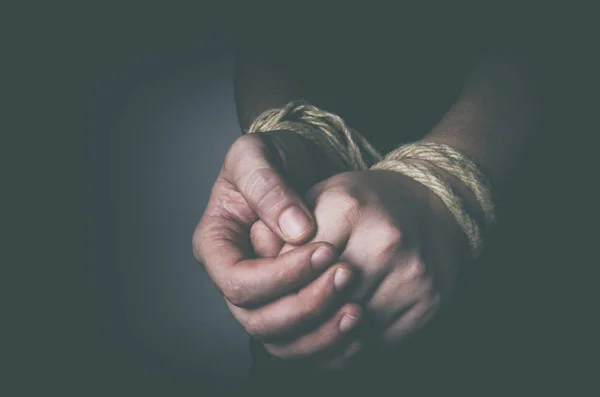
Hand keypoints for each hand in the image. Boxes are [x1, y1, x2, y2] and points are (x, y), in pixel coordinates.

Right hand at [193, 130, 347, 333]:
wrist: (299, 164)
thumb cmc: (269, 156)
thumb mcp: (257, 154)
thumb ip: (268, 186)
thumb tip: (298, 230)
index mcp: (216, 246)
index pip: (236, 281)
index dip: (279, 276)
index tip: (325, 250)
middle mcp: (236, 277)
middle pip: (257, 320)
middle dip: (304, 305)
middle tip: (346, 276)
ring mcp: (263, 296)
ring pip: (280, 341)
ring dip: (320, 332)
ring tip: (358, 309)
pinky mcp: (291, 304)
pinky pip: (304, 341)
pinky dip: (332, 342)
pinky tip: (360, 327)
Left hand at [248, 168, 471, 368]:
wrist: (433, 205)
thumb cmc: (367, 202)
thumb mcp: (320, 197)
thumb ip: (283, 226)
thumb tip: (254, 254)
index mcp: (347, 208)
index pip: (292, 264)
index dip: (276, 282)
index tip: (270, 288)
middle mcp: (383, 241)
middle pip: (318, 301)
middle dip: (293, 314)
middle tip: (278, 318)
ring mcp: (409, 275)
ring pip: (345, 330)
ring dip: (318, 339)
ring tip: (303, 334)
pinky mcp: (427, 303)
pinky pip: (376, 343)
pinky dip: (350, 349)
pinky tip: (335, 338)